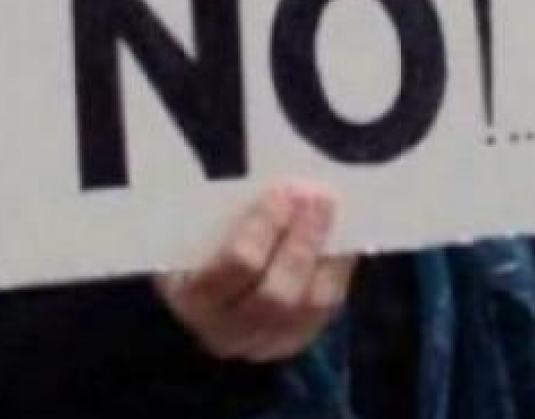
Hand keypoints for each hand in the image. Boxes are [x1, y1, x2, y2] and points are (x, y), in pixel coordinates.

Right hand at [155, 181, 356, 362]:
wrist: (206, 291)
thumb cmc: (199, 245)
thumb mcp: (199, 229)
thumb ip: (227, 214)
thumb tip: (280, 189)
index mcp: (192, 298)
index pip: (236, 267)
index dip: (263, 228)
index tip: (280, 193)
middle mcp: (226, 332)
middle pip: (275, 294)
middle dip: (301, 241)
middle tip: (314, 198)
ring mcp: (263, 345)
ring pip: (307, 306)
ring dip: (324, 253)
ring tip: (330, 211)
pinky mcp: (294, 343)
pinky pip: (325, 310)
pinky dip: (338, 271)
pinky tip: (342, 238)